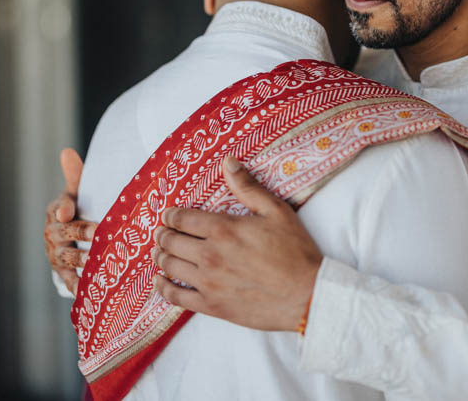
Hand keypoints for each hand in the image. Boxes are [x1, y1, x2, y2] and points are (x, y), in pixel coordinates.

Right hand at [43, 148, 97, 293]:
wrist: (70, 240)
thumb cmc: (78, 209)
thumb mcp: (76, 191)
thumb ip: (74, 175)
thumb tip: (67, 151)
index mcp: (57, 210)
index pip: (59, 207)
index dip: (63, 209)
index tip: (68, 210)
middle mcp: (53, 233)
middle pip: (64, 233)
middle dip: (80, 232)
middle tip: (98, 233)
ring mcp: (56, 254)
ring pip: (67, 257)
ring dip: (81, 260)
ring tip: (96, 262)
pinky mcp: (63, 273)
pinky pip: (69, 280)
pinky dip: (76, 286)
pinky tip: (87, 290)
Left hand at [152, 156, 322, 330]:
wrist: (306, 295)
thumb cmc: (295, 252)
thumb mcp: (276, 211)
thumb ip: (248, 187)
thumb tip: (228, 162)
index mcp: (223, 229)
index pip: (182, 218)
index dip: (170, 215)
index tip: (168, 215)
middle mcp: (210, 255)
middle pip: (171, 242)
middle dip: (163, 234)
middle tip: (162, 232)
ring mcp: (208, 282)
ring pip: (170, 267)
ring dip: (161, 256)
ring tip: (160, 252)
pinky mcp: (212, 305)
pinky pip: (176, 297)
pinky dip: (163, 287)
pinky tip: (161, 281)